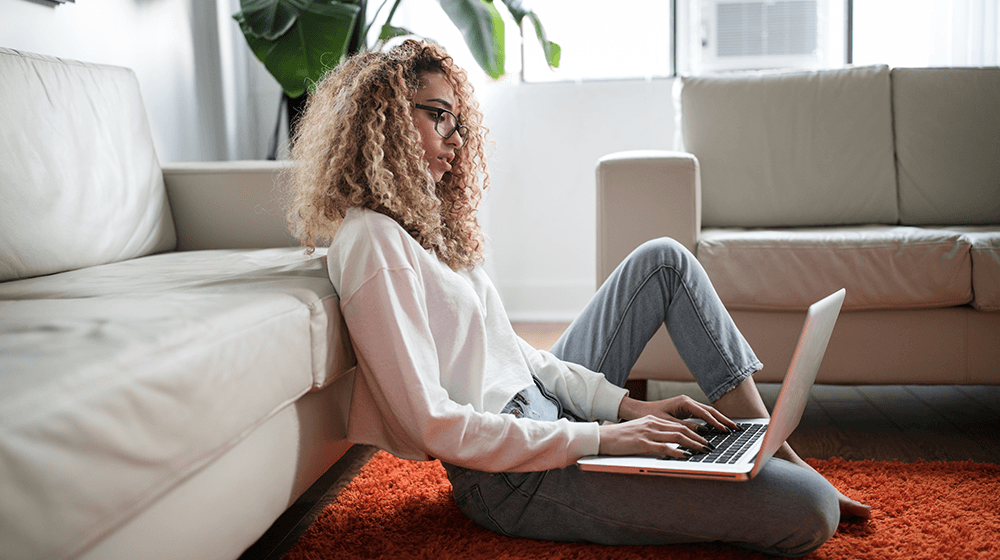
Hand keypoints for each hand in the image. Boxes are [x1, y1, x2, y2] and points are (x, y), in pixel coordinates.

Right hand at [599, 414, 713, 457]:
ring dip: (693, 444)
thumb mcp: (638, 431)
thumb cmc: (618, 438)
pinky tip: (686, 455)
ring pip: (676, 436)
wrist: (601, 437)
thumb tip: (668, 444)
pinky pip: (664, 447)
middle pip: (681, 429)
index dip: (694, 431)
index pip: (678, 425)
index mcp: (652, 420)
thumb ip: (653, 434)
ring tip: (704, 450)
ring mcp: (648, 433)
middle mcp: (652, 424)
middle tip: (710, 445)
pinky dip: (677, 451)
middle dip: (699, 438)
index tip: (705, 438)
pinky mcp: (642, 443)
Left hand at [618, 395, 739, 433]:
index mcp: (684, 402)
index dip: (716, 423)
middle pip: (710, 411)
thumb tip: (702, 433)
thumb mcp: (668, 423)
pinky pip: (703, 415)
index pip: (705, 413)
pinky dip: (712, 421)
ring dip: (720, 420)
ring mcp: (688, 405)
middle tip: (736, 428)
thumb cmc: (650, 416)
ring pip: (708, 412)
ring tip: (732, 428)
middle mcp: (688, 401)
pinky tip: (719, 428)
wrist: (638, 411)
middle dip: (724, 420)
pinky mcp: (686, 410)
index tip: (726, 430)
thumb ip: (685, 427)